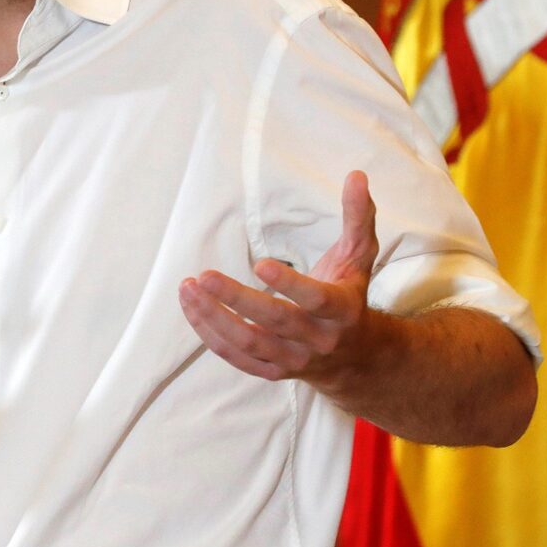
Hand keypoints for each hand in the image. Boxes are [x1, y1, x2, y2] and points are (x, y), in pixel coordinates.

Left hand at [179, 171, 380, 386]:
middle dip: (237, 300)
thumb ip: (357, 217)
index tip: (259, 264)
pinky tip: (192, 308)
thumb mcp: (359, 257)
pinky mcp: (274, 371)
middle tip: (205, 276)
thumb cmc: (351, 296)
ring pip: (250, 344)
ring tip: (187, 289)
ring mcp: (294, 359)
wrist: (358, 359)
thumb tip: (356, 175)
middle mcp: (318, 339)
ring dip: (214, 318)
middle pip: (276, 322)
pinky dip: (211, 335)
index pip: (315, 299)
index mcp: (341, 310)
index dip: (289, 284)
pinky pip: (237, 358)